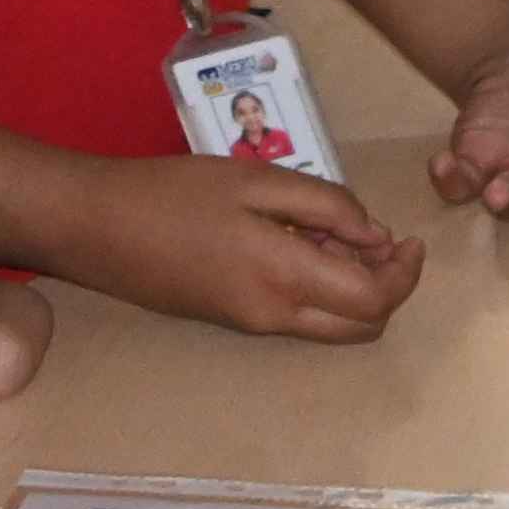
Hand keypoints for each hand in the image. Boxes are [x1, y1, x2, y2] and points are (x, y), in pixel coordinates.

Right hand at [65, 154, 428, 341]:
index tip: (411, 239)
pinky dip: (318, 288)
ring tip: (338, 230)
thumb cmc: (173, 193)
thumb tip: (375, 236)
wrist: (97, 227)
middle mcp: (274, 318)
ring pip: (330, 326)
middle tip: (387, 241)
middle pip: (360, 328)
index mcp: (284, 280)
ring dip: (352, 288)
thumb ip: (325, 206)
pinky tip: (301, 241)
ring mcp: (251, 326)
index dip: (404, 275)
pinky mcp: (232, 321)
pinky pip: (297, 316)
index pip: (373, 301)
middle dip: (387, 289)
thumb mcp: (255, 180)